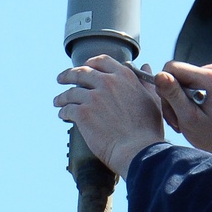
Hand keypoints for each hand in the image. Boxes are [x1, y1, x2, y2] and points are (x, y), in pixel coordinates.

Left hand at [54, 55, 164, 176]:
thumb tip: (145, 67)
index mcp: (124, 77)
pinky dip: (63, 111)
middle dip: (69, 75)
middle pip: (81, 72)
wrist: (138, 150)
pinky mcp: (83, 113)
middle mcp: (107, 83)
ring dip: (63, 96)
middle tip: (61, 79)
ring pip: (71, 92)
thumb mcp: (153, 100)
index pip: (102, 61)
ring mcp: (93, 97)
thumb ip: (146, 82)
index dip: (91, 64)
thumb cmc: (148, 129)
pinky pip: (68, 109)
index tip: (85, 67)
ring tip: (58, 101)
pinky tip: (62, 115)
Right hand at [154, 61, 211, 154]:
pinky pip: (189, 85)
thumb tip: (158, 75)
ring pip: (180, 81)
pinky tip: (190, 117)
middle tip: (177, 122)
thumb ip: (173, 95)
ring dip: (177, 103)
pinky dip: (185, 102)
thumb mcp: (189, 118)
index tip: (171, 111)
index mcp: (211, 77)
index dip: (164, 87)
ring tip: (183, 122)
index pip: (172, 67)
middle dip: (171, 98)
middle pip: (176, 74)